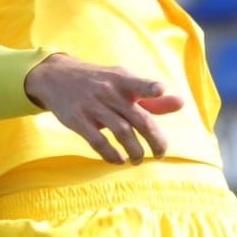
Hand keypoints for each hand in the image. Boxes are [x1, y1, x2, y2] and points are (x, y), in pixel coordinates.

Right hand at [23, 54, 184, 164]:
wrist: (55, 77)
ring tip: (138, 159)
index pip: (138, 83)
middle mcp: (108, 91)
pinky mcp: (77, 119)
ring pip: (121, 132)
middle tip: (161, 153)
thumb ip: (150, 96)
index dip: (150, 87)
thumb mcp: (122, 81)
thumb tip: (181, 103)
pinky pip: (97, 141)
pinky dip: (111, 154)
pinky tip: (119, 160)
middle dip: (154, 139)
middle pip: (137, 118)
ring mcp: (92, 105)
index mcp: (122, 80)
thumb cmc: (98, 81)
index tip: (160, 90)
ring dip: (134, 151)